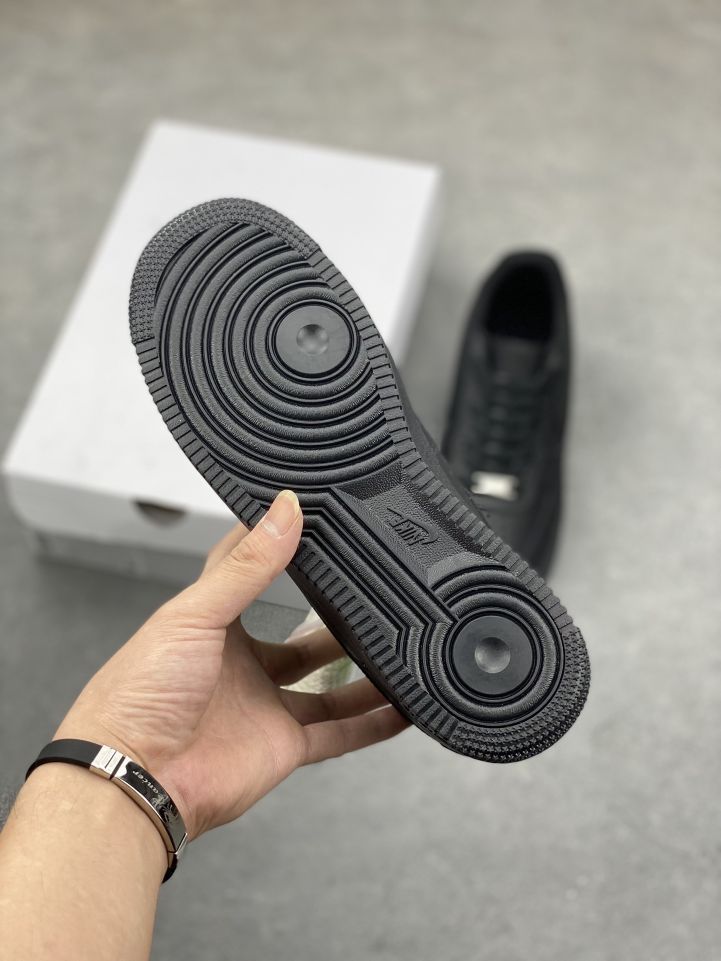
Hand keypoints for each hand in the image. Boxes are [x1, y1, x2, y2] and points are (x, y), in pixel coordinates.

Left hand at [55, 490, 408, 837]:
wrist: (133, 777)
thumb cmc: (140, 691)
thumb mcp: (196, 614)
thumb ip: (248, 566)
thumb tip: (285, 510)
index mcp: (214, 625)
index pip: (253, 576)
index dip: (280, 547)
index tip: (316, 521)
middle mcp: (242, 666)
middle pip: (301, 639)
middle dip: (336, 622)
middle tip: (375, 597)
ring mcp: (265, 707)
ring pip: (328, 687)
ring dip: (365, 673)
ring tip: (403, 647)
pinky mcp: (282, 747)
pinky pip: (339, 734)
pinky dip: (372, 724)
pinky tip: (403, 708)